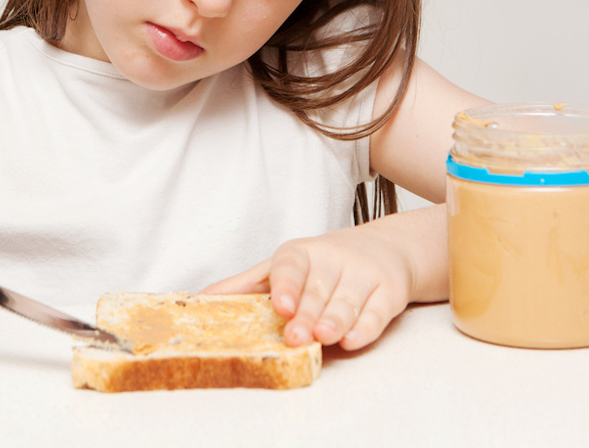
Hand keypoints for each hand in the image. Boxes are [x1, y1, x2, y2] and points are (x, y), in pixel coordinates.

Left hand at [203, 221, 418, 350]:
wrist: (385, 249)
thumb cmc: (322, 265)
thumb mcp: (284, 267)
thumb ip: (246, 285)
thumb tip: (199, 300)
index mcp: (301, 253)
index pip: (290, 266)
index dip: (285, 286)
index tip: (280, 306)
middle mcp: (333, 260)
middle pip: (317, 291)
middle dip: (307, 314)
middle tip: (295, 336)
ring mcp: (363, 275)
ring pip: (347, 301)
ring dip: (335, 319)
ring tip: (323, 336)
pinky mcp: (388, 292)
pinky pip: (376, 312)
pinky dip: (365, 326)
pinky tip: (353, 339)